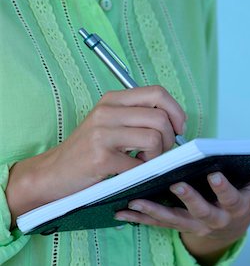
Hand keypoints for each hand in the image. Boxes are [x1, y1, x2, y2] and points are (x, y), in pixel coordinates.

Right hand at [6, 86, 185, 224]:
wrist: (53, 173)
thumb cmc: (88, 149)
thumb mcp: (111, 123)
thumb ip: (139, 116)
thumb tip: (176, 123)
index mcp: (113, 99)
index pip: (157, 92)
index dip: (176, 111)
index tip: (179, 128)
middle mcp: (107, 111)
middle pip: (160, 117)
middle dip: (170, 139)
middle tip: (160, 151)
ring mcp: (102, 134)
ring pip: (154, 138)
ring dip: (157, 156)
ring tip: (143, 161)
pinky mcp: (101, 158)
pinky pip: (139, 164)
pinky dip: (142, 171)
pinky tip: (130, 171)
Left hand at [115, 156, 249, 265]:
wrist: (228, 229)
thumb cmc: (242, 202)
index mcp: (232, 206)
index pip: (230, 197)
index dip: (223, 187)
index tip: (214, 173)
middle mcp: (212, 218)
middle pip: (199, 210)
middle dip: (187, 197)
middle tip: (174, 182)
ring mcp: (192, 224)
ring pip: (172, 219)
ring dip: (153, 210)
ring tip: (135, 199)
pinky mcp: (176, 225)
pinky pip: (156, 223)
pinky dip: (139, 217)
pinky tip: (122, 210)